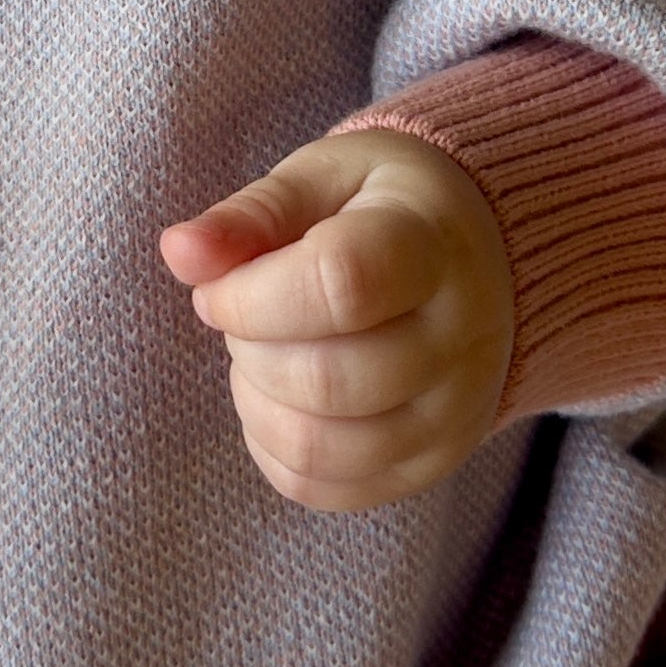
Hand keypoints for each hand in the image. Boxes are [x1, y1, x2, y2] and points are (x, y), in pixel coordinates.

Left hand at [158, 130, 513, 510]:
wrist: (486, 263)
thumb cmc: (385, 211)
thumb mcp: (325, 179)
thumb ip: (252, 214)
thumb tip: (179, 251)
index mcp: (434, 246)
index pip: (343, 285)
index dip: (251, 295)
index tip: (220, 285)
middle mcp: (460, 338)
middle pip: (327, 379)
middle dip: (248, 347)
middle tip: (244, 312)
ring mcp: (453, 413)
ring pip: (320, 446)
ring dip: (255, 401)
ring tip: (263, 352)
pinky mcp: (430, 464)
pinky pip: (321, 487)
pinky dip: (272, 447)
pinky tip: (278, 396)